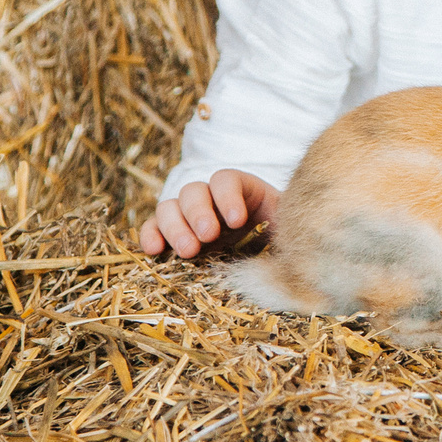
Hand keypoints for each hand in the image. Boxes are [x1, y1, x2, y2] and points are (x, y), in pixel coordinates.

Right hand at [138, 169, 278, 258]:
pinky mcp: (173, 236)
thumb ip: (285, 235)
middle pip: (193, 191)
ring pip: (169, 207)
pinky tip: (154, 250)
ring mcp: (188, 217)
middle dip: (199, 213)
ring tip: (189, 251)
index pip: (226, 180)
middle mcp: (212, 199)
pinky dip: (151, 236)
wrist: (275, 261)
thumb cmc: (284, 245)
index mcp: (242, 191)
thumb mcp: (289, 235)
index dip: (228, 196)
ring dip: (175, 227)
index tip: (238, 221)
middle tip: (209, 236)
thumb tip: (291, 253)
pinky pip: (153, 229)